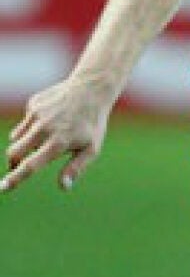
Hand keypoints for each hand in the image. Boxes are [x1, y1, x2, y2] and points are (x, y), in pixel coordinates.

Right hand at [3, 77, 113, 193]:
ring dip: (25, 144)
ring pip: (17, 138)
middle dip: (13, 162)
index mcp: (59, 142)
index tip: (2, 188)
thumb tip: (64, 187)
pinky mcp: (32, 105)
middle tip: (17, 166)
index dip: (15, 178)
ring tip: (46, 139)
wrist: (91, 89)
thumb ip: (76, 168)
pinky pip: (25, 123)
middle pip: (14, 152)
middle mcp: (44, 129)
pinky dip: (32, 127)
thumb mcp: (92, 148)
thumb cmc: (92, 124)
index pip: (30, 165)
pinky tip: (50, 120)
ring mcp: (37, 115)